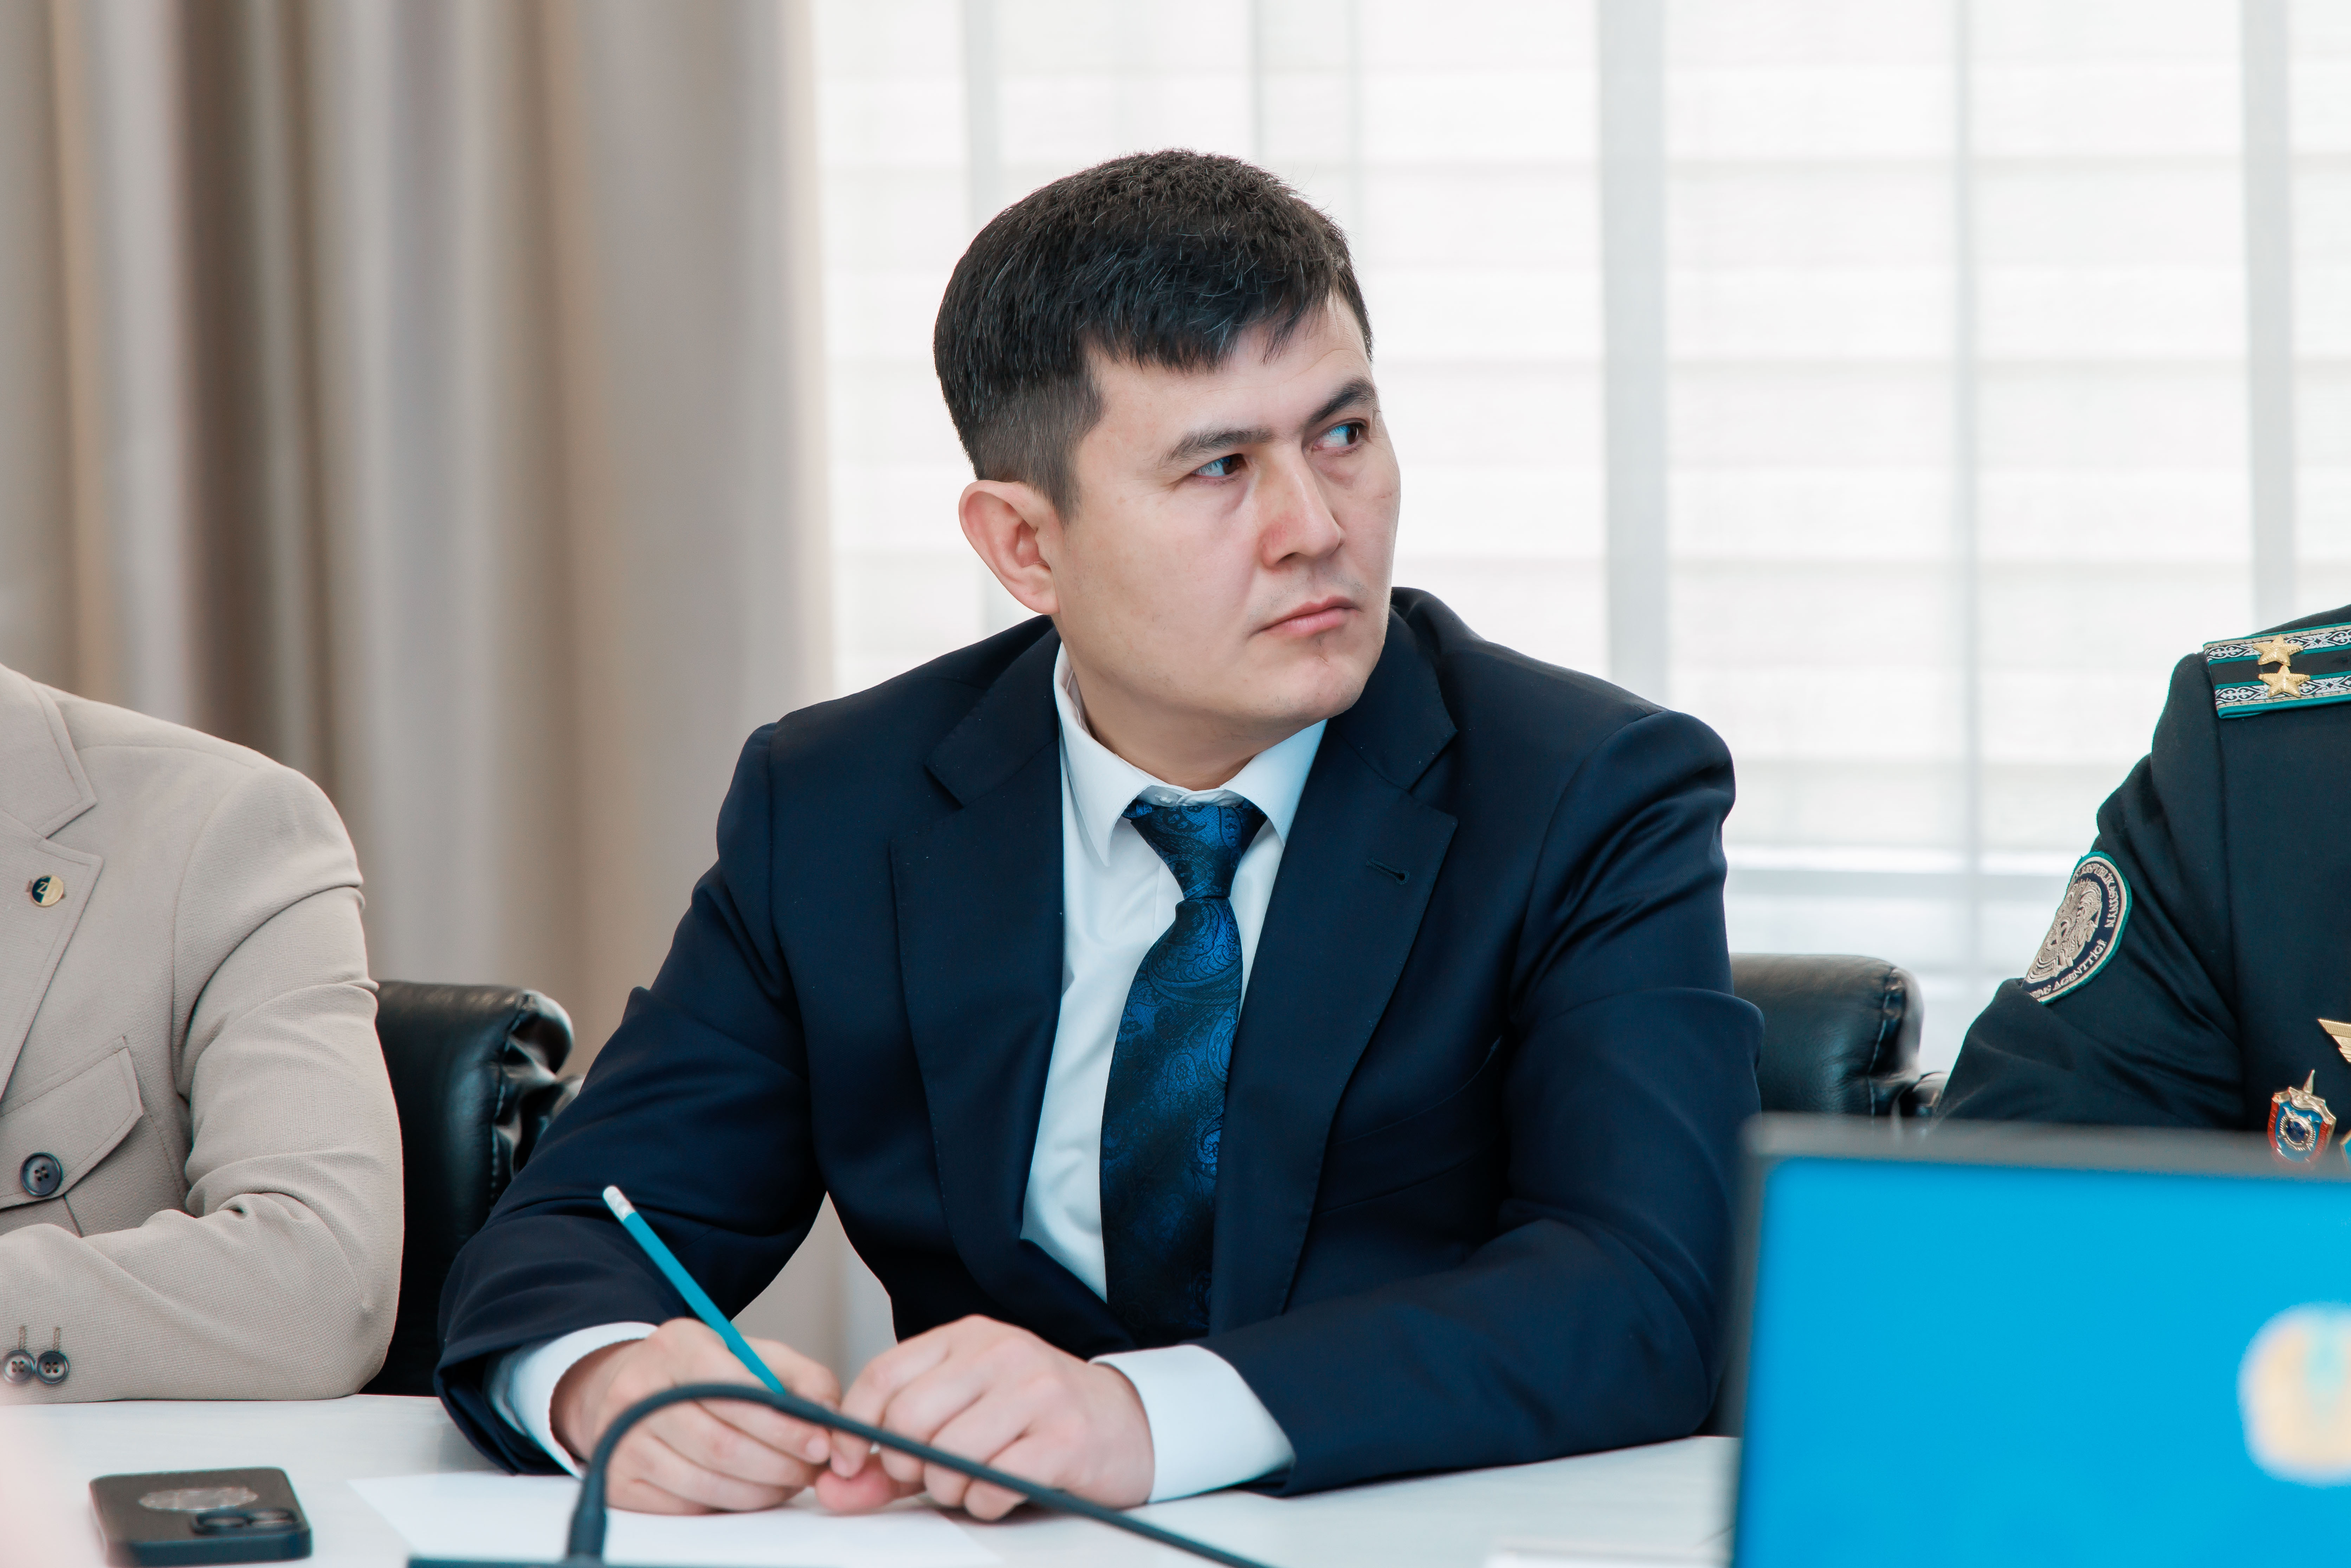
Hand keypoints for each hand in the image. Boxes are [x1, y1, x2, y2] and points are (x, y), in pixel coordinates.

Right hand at [550, 1319, 841, 1513]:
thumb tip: (831, 1419)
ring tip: (789, 1481)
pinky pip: (687, 1506)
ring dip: (762, 1491)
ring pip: (708, 1482)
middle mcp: (639, 1391)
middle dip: (780, 1465)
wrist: (635, 1387)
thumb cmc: (705, 1372)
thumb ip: (803, 1378)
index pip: (734, 1391)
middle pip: (722, 1445)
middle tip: (812, 1470)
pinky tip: (753, 1490)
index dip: (783, 1425)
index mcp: (676, 1347)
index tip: (820, 1443)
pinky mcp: (619, 1480)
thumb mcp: (754, 1355)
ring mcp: (623, 1438)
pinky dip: (731, 1505)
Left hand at [815, 1315, 1152, 1518]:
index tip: (848, 1462)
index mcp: (967, 1338)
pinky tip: (1003, 1490)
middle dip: (905, 1465)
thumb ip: (894, 1456)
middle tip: (928, 1475)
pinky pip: (994, 1484)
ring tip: (973, 1482)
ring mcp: (1036, 1391)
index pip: (884, 1375)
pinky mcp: (1065, 1436)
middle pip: (910, 1418)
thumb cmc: (1036, 1418)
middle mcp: (1001, 1354)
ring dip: (950, 1489)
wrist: (1127, 1422)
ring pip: (950, 1457)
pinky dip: (986, 1502)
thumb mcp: (962, 1419)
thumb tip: (835, 1488)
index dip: (853, 1426)